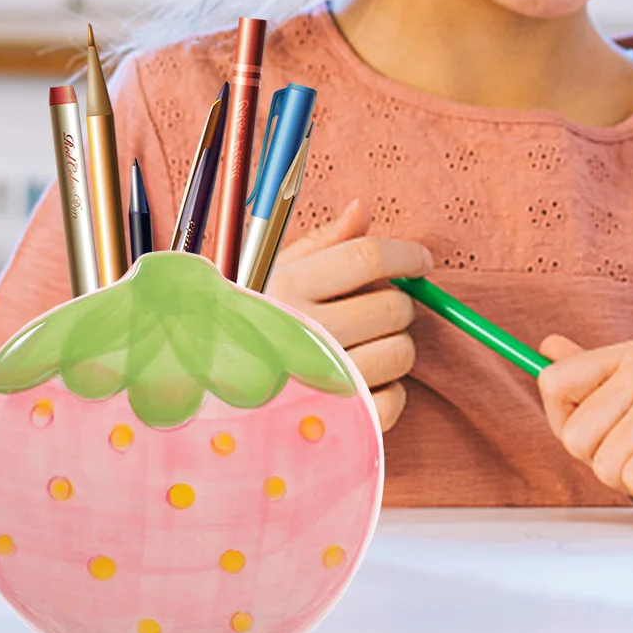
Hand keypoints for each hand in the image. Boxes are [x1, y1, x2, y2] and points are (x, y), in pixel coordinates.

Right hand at [264, 199, 429, 431]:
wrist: (211, 392)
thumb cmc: (256, 326)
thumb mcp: (277, 275)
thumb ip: (325, 242)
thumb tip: (362, 209)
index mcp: (290, 288)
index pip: (367, 258)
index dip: (406, 255)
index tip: (421, 260)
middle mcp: (304, 333)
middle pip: (393, 306)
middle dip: (398, 303)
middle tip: (378, 309)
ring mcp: (320, 382)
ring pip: (401, 352)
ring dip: (395, 345)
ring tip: (365, 346)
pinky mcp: (337, 423)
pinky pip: (395, 399)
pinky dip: (390, 390)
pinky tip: (363, 382)